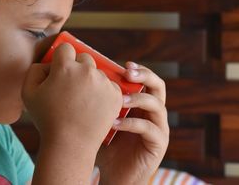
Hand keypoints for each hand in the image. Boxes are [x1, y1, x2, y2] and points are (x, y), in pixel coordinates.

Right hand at [22, 43, 122, 151]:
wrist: (70, 143)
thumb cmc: (46, 119)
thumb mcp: (28, 92)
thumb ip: (34, 70)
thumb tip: (48, 63)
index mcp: (65, 67)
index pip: (66, 48)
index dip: (62, 57)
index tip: (61, 69)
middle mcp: (87, 70)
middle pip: (84, 57)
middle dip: (78, 67)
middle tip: (71, 86)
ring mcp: (103, 83)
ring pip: (98, 72)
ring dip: (91, 80)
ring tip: (82, 100)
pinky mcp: (116, 95)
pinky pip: (110, 85)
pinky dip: (103, 92)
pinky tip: (94, 104)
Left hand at [96, 62, 168, 184]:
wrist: (113, 175)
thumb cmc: (105, 145)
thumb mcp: (102, 118)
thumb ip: (99, 102)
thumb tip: (80, 80)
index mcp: (142, 105)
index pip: (147, 81)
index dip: (139, 70)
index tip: (124, 65)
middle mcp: (153, 114)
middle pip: (159, 87)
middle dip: (144, 76)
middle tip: (127, 73)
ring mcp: (158, 129)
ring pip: (157, 105)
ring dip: (137, 99)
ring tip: (118, 99)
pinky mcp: (157, 145)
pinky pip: (149, 128)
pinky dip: (131, 123)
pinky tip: (114, 123)